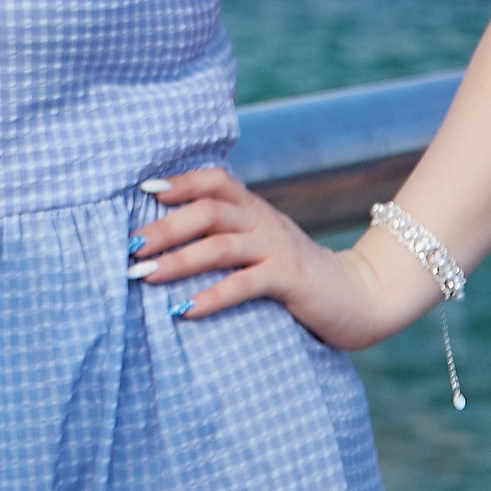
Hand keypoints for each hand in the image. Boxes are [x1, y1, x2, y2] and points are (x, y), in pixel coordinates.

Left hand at [132, 168, 435, 350]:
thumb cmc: (297, 274)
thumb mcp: (262, 244)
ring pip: (220, 246)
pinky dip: (212, 297)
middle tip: (129, 247)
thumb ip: (228, 235)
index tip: (144, 190)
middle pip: (208, 212)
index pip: (216, 181)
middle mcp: (264, 222)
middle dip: (164, 228)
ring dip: (177, 261)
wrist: (361, 297)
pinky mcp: (290, 280)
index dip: (182, 181)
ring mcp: (278, 249)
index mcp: (255, 209)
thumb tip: (167, 239)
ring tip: (144, 275)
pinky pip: (245, 285)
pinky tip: (185, 309)